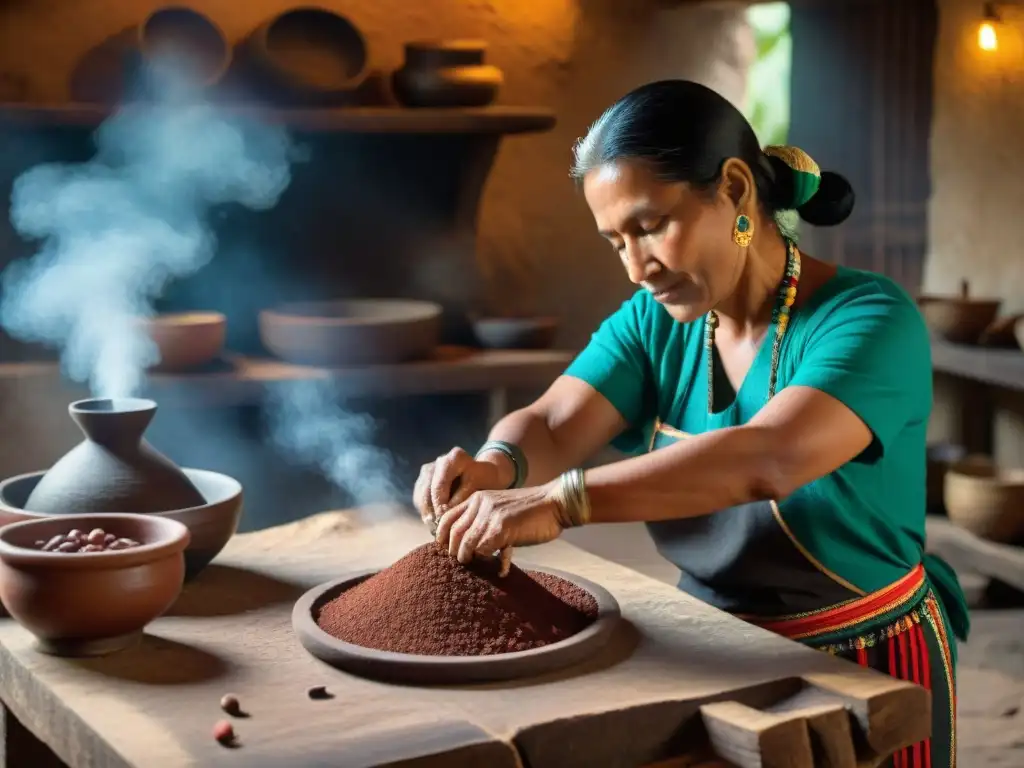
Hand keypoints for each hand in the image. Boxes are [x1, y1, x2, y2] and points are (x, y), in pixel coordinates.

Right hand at [412, 447, 509, 527]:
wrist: (486, 478)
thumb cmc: (486, 484)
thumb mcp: (480, 489)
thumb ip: (462, 498)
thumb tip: (444, 512)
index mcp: (455, 457)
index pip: (440, 485)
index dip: (440, 505)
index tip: (445, 521)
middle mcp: (440, 461)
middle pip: (427, 489)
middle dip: (432, 511)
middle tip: (438, 530)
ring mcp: (430, 469)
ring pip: (421, 494)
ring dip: (427, 513)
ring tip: (435, 529)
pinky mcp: (424, 480)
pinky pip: (419, 498)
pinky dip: (425, 511)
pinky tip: (433, 524)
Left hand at [434, 483, 563, 567]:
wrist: (555, 503)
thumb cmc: (531, 509)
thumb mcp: (500, 507)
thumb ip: (483, 518)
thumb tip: (468, 542)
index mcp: (478, 498)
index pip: (447, 517)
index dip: (442, 535)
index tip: (444, 549)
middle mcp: (480, 504)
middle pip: (453, 533)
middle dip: (454, 551)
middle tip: (462, 561)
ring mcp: (490, 516)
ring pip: (466, 544)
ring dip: (469, 558)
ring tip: (477, 563)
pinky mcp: (502, 528)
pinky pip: (484, 551)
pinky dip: (489, 561)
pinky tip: (500, 567)